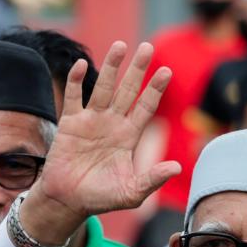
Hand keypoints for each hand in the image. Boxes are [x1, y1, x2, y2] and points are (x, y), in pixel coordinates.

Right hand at [23, 41, 181, 243]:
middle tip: (147, 46)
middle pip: (127, 90)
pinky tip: (82, 65)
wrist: (68, 201)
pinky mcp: (70, 123)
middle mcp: (112, 123)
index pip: (145, 107)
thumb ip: (152, 179)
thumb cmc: (101, 197)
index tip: (166, 71)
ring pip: (103, 88)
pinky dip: (76, 81)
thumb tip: (177, 168)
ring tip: (120, 45)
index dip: (155, 89)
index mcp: (129, 136)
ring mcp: (91, 121)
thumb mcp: (131, 192)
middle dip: (137, 69)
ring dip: (111, 67)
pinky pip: (74, 97)